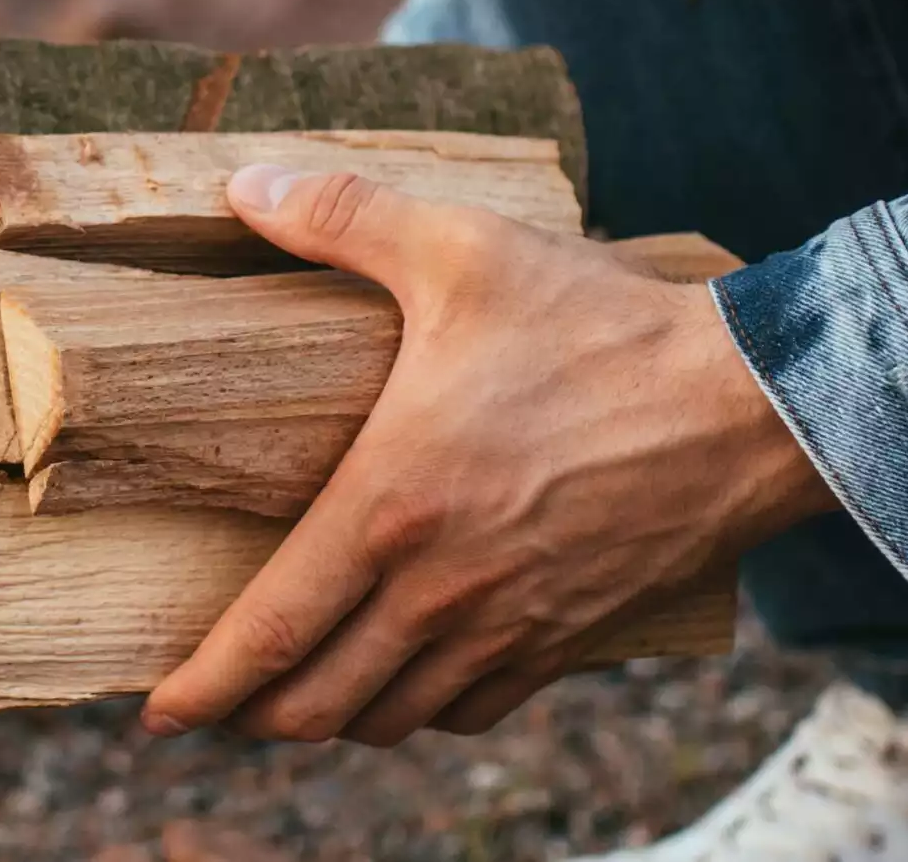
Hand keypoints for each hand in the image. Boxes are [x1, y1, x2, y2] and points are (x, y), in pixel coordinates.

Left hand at [141, 165, 835, 744]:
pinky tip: (416, 678)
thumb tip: (242, 187)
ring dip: (338, 718)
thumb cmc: (600, 330)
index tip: (160, 713)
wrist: (746, 406)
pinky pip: (476, 711)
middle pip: (319, 705)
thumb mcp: (462, 249)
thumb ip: (342, 217)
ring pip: (394, 720)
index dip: (204, 687)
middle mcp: (440, 590)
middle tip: (228, 698)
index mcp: (392, 507)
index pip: (270, 632)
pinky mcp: (568, 639)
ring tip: (309, 694)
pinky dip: (427, 711)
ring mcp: (509, 626)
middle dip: (258, 716)